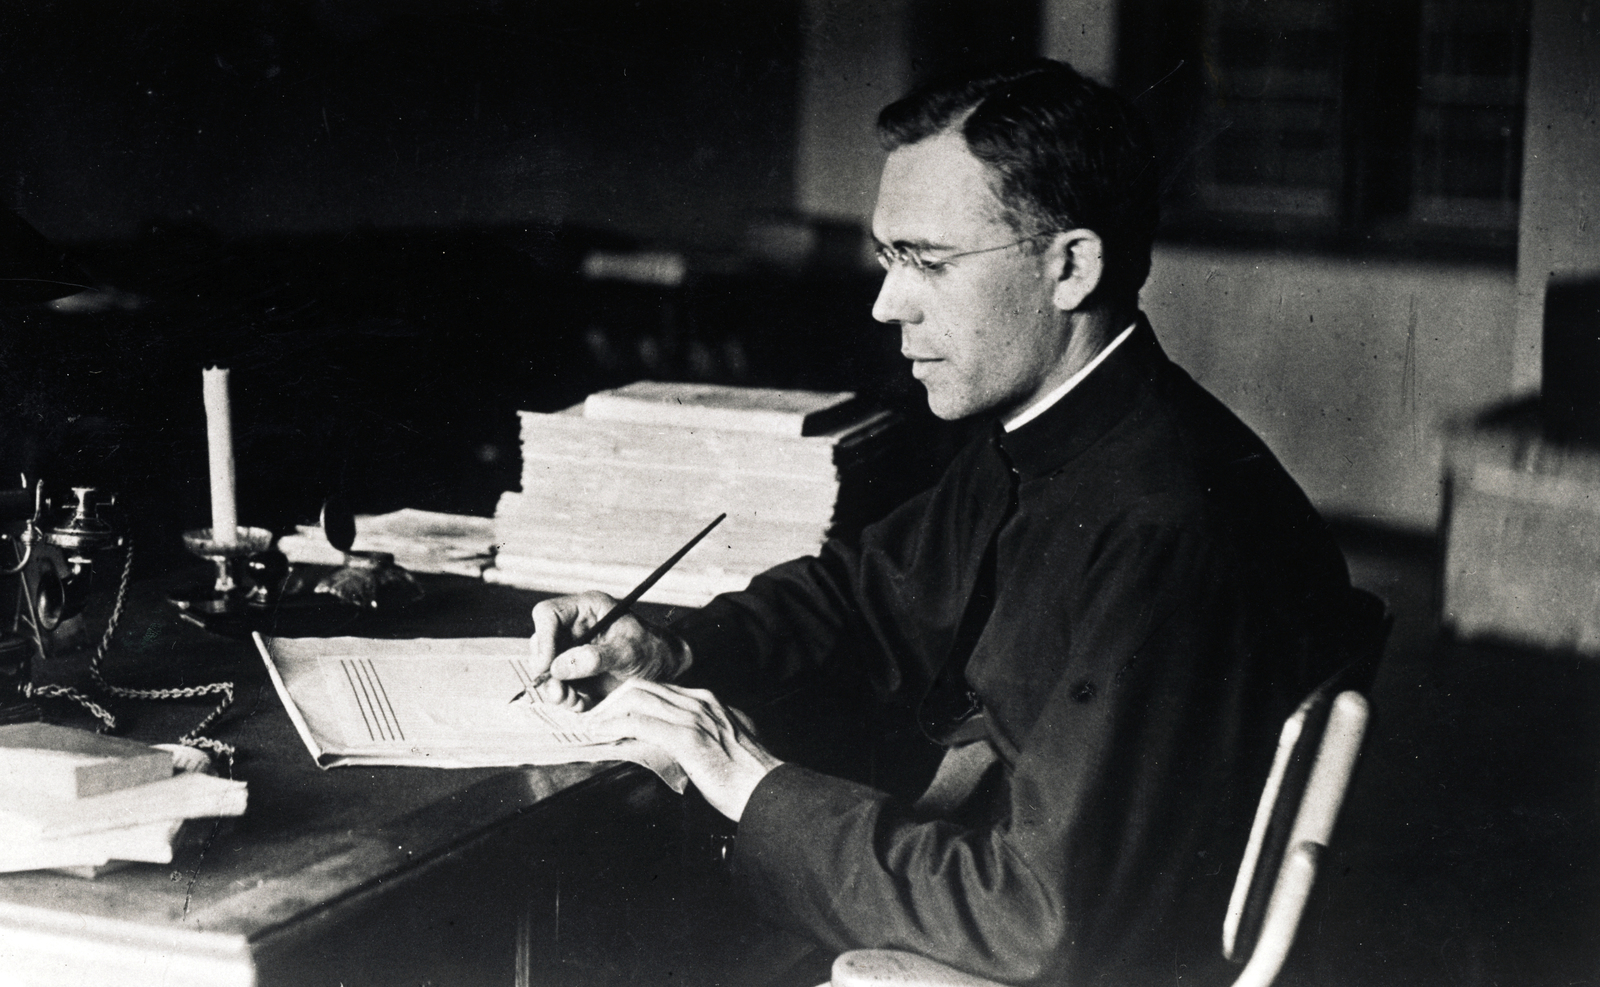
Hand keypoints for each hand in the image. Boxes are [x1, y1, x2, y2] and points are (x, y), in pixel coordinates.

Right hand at [530, 591, 690, 708]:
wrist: (669, 670)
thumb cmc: (654, 650)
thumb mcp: (630, 652)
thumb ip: (596, 658)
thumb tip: (560, 666)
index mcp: (587, 609)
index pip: (548, 614)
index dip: (543, 638)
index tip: (548, 666)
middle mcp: (575, 628)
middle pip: (541, 644)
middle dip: (546, 671)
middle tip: (558, 692)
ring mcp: (573, 651)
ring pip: (546, 669)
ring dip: (555, 689)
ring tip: (572, 701)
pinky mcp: (577, 673)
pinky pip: (559, 686)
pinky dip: (566, 698)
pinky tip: (581, 704)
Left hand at [583, 679, 782, 821]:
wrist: (768, 790)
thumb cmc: (749, 775)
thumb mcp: (730, 741)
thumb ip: (710, 732)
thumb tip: (689, 739)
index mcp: (709, 702)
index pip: (659, 689)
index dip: (629, 699)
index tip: (610, 713)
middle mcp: (700, 702)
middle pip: (643, 687)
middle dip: (612, 701)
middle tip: (593, 718)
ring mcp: (694, 717)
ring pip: (638, 700)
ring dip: (608, 712)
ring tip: (592, 726)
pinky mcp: (688, 738)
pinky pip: (641, 723)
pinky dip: (616, 726)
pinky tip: (603, 734)